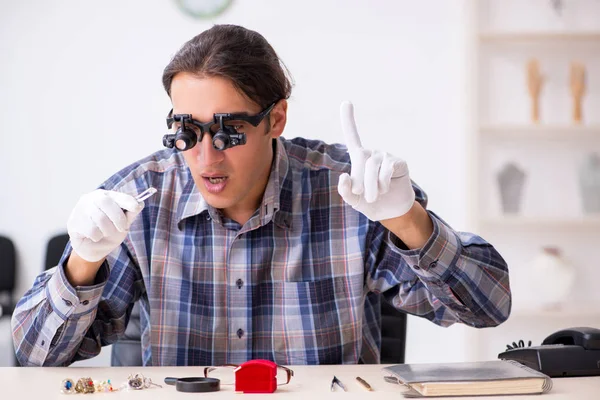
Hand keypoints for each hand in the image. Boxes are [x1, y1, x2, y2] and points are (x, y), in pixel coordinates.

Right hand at [67, 189, 143, 261]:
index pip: (117, 195)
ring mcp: (80, 209)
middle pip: (106, 203)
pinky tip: (94, 236)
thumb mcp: (123, 224)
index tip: (136, 207)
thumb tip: (141, 203)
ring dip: (107, 230)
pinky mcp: (73, 222)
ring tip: (105, 233)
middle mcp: (91, 198)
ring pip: (99, 218)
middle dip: (118, 218)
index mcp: (105, 196)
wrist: (93, 249)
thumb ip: (130, 214)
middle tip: (122, 228)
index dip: (127, 201)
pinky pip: (91, 230)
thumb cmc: (109, 233)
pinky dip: (97, 236)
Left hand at [337, 101, 414, 220]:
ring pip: (372, 166)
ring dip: (372, 186)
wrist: (392, 212)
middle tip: (363, 196)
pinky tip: (386, 188)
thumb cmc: (371, 203)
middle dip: (359, 181)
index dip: (348, 120)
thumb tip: (344, 176)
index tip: (346, 102)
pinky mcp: (398, 162)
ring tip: (375, 196)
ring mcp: (386, 156)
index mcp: (359, 160)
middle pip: (360, 159)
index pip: (353, 138)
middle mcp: (372, 154)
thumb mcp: (353, 200)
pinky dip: (383, 183)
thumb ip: (345, 190)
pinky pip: (387, 169)